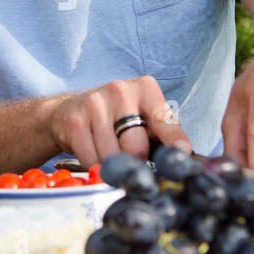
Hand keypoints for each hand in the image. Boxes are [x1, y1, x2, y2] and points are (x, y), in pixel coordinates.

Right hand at [48, 76, 190, 168]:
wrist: (70, 110)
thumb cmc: (116, 117)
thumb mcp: (144, 116)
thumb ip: (164, 133)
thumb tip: (183, 154)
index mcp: (145, 89)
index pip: (163, 121)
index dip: (173, 141)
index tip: (182, 152)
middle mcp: (121, 91)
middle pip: (136, 148)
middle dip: (134, 159)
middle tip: (128, 152)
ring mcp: (95, 104)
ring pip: (113, 157)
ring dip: (112, 164)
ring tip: (108, 149)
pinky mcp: (75, 121)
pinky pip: (91, 160)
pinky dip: (94, 164)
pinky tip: (92, 149)